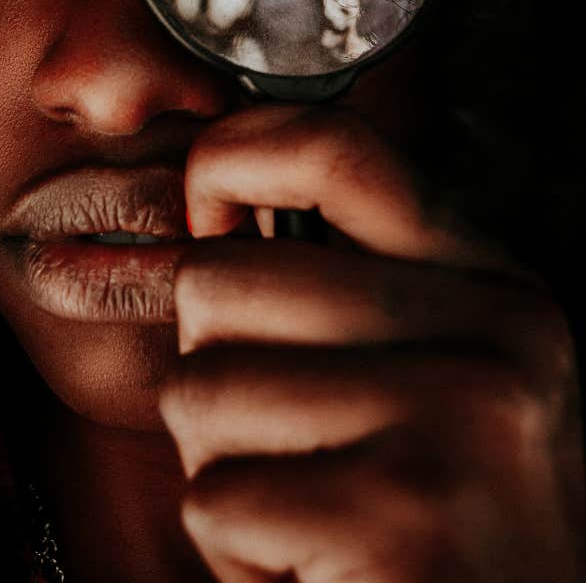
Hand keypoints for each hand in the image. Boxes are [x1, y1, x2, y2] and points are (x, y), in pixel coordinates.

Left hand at [159, 105, 584, 581]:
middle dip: (208, 364)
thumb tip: (209, 208)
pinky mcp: (402, 520)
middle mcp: (490, 333)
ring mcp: (456, 421)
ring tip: (305, 499)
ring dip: (218, 462)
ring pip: (199, 388)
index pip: (330, 148)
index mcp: (487, 277)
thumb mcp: (417, 361)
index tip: (203, 210)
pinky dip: (233, 545)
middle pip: (219, 278)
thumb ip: (333, 278)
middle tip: (281, 431)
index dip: (230, 157)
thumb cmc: (434, 504)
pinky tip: (310, 562)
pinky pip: (215, 498)